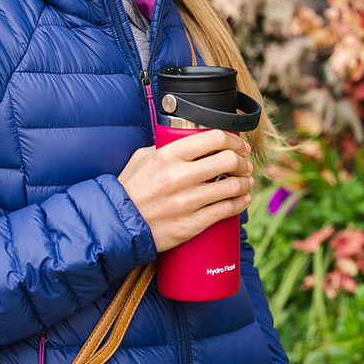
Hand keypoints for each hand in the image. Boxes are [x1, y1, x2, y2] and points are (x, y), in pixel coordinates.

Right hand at [117, 129, 253, 252]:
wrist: (117, 225)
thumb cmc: (129, 189)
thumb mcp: (142, 158)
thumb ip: (164, 147)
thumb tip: (189, 141)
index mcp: (168, 156)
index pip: (214, 138)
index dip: (234, 141)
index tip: (239, 146)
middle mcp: (179, 176)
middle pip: (228, 160)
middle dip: (242, 162)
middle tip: (244, 165)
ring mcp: (186, 202)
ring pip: (232, 186)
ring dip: (245, 183)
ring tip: (246, 182)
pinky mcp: (191, 225)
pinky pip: (226, 210)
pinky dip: (240, 203)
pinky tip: (243, 199)